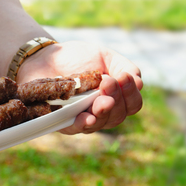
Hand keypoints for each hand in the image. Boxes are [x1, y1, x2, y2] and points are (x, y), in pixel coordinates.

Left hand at [16, 40, 142, 133]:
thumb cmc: (76, 58)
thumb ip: (124, 67)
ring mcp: (81, 118)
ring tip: (103, 99)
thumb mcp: (105, 57)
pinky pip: (75, 129)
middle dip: (117, 99)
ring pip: (101, 123)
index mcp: (114, 98)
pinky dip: (84, 124)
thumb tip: (139, 83)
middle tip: (108, 82)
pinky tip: (88, 118)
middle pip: (118, 116)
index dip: (132, 94)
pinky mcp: (61, 121)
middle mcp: (100, 112)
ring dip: (104, 111)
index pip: (131, 105)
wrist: (46, 56)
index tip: (124, 78)